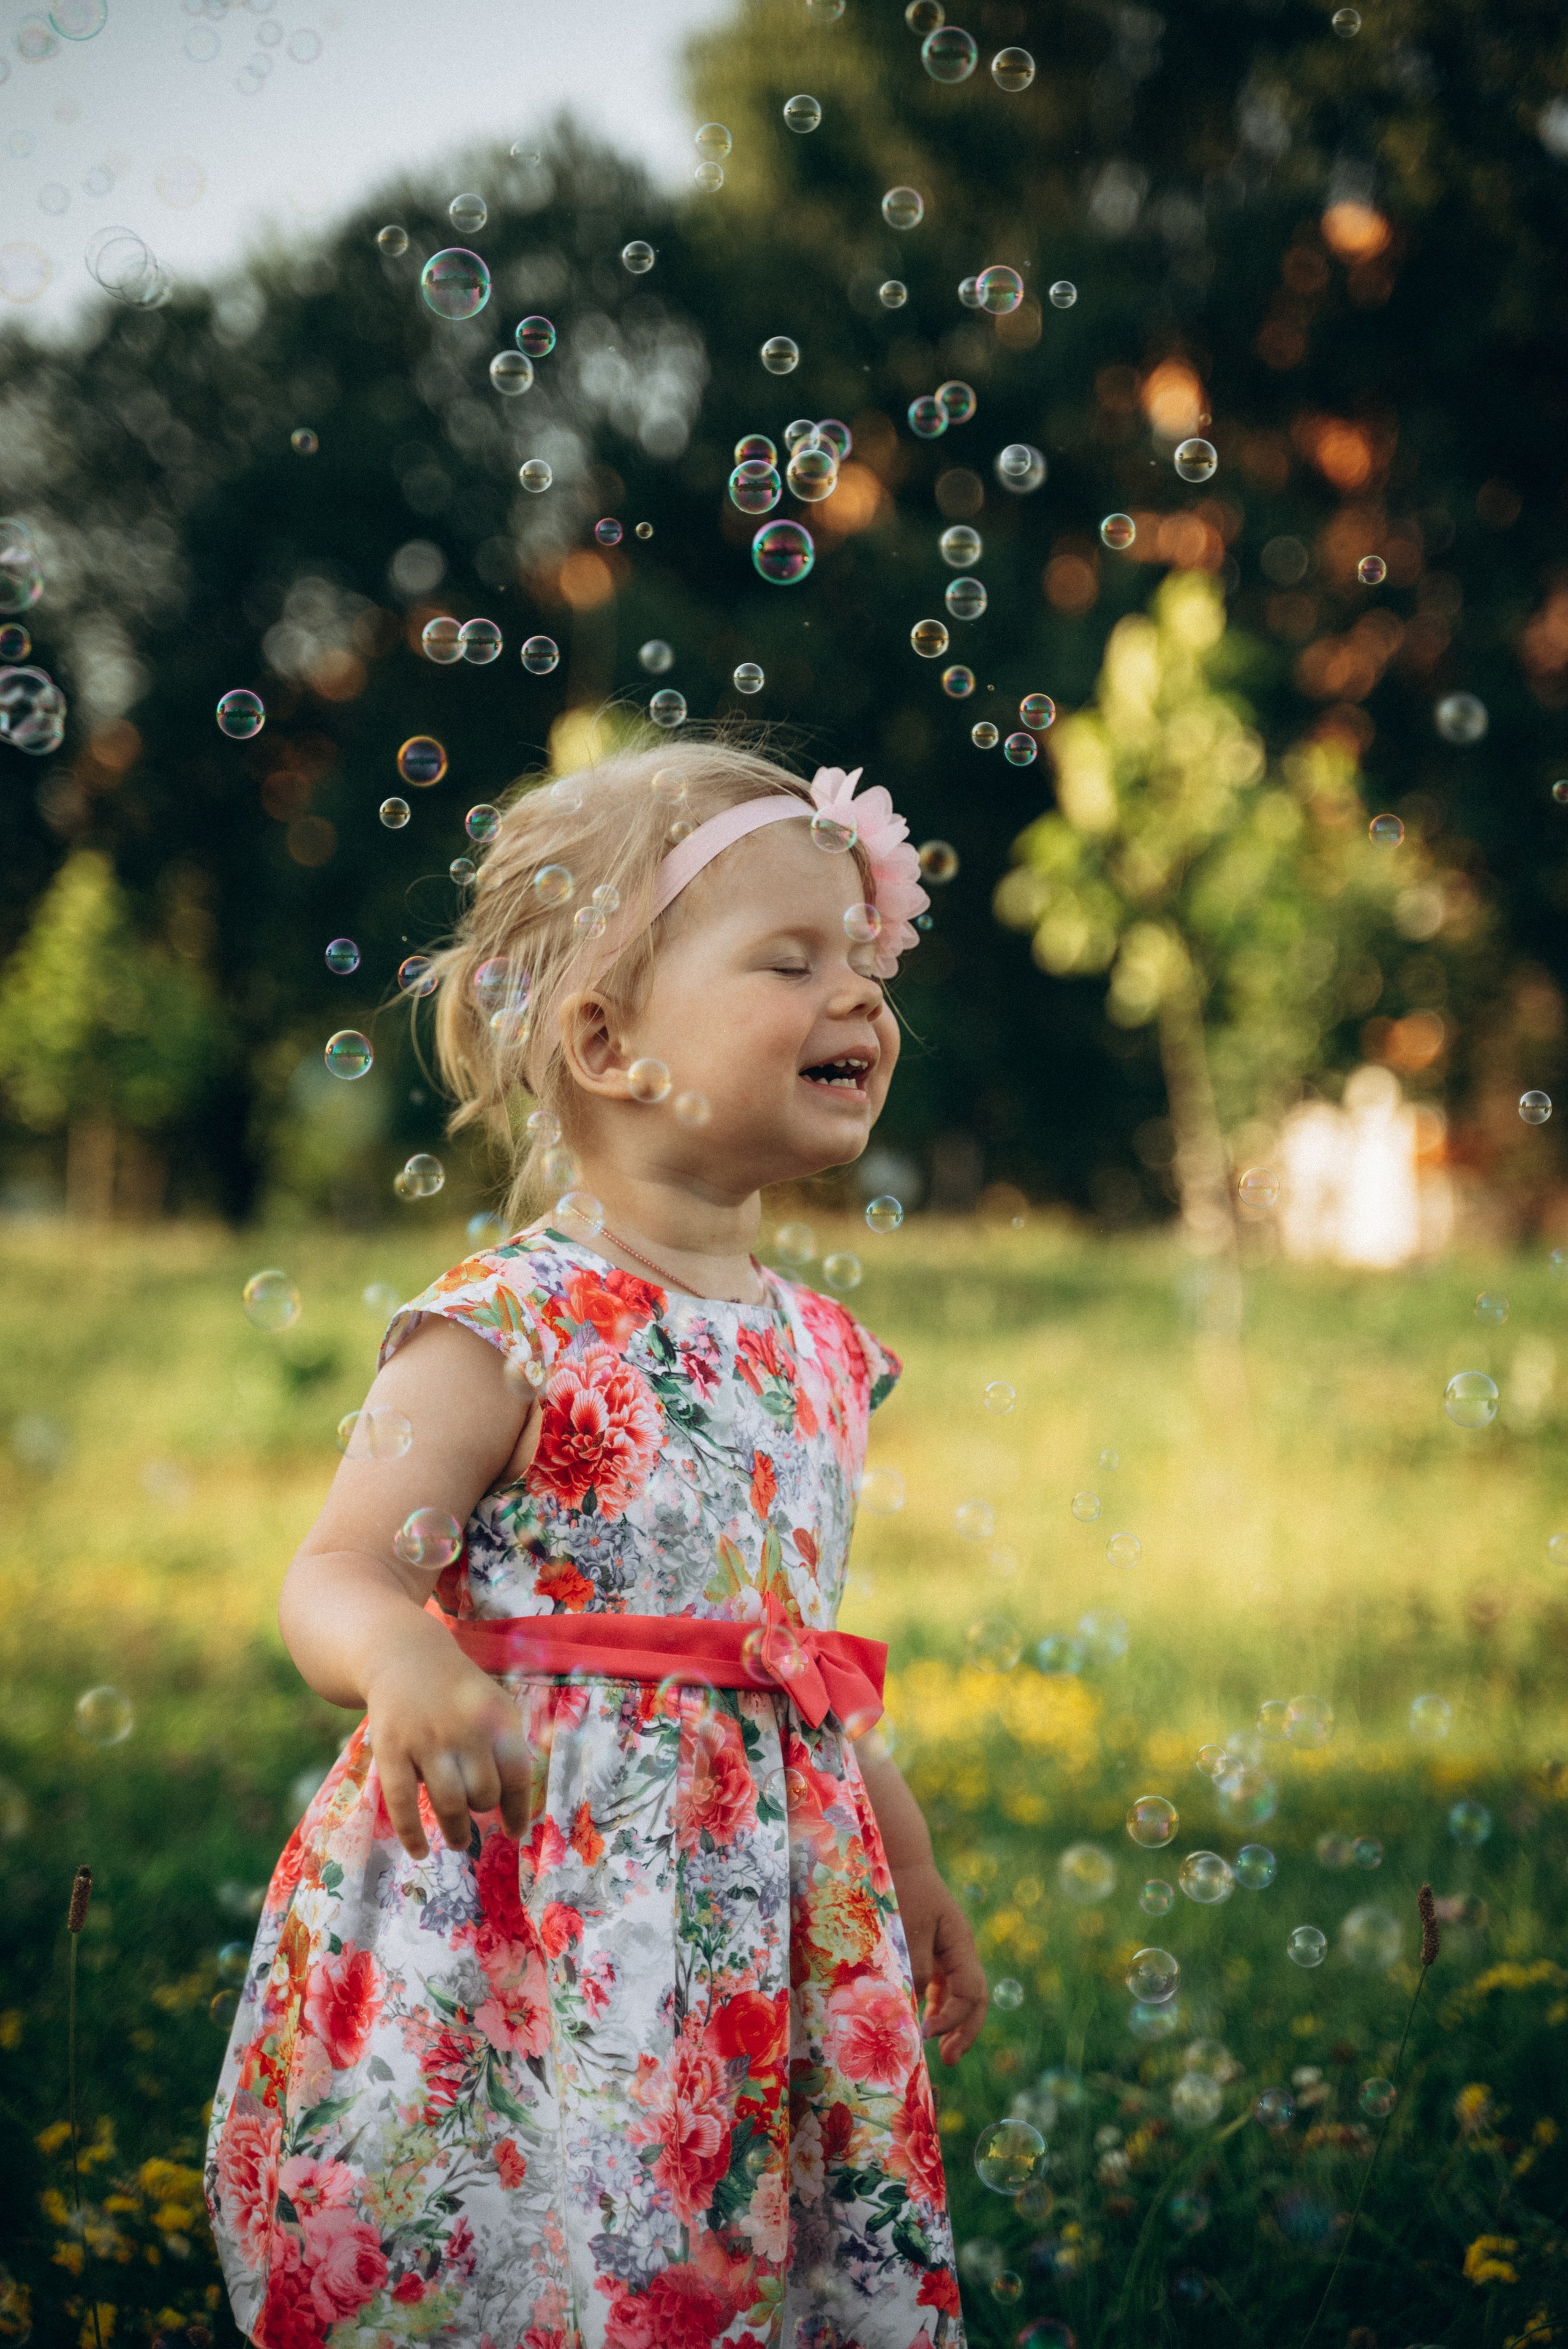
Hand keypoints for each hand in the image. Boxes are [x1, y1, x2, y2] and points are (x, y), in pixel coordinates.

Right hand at [364, 1644, 532, 1860]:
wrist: (404, 1655)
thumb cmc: (456, 1691)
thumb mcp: (492, 1704)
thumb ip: (507, 1747)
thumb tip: (517, 1806)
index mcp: (496, 1717)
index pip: (518, 1775)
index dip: (518, 1809)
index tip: (515, 1832)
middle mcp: (466, 1727)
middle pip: (484, 1792)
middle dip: (482, 1809)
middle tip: (475, 1816)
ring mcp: (427, 1738)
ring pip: (450, 1802)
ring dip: (456, 1830)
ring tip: (458, 1840)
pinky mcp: (391, 1748)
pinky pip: (403, 1802)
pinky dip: (412, 1833)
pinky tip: (419, 1851)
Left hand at [894, 1859, 988, 2064]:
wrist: (897, 1856)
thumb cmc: (903, 1889)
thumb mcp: (908, 1929)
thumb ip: (915, 1967)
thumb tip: (915, 2006)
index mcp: (960, 1943)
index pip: (969, 1993)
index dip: (952, 2019)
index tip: (926, 2033)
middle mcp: (959, 1949)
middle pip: (974, 1999)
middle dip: (964, 2031)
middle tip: (948, 2060)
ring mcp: (948, 1948)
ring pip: (959, 1994)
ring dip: (951, 2022)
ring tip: (939, 2051)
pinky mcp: (933, 1947)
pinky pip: (942, 1983)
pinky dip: (936, 2005)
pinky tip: (924, 2020)